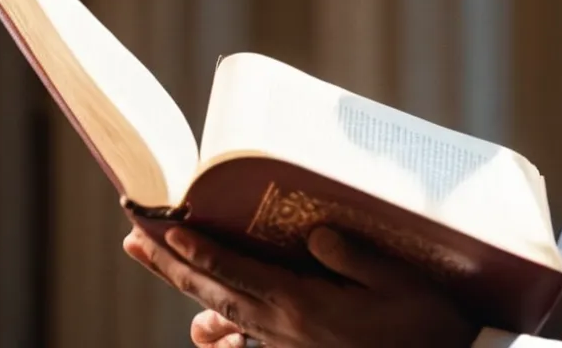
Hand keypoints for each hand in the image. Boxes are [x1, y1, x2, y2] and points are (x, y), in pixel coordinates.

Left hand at [122, 224, 480, 347]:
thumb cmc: (426, 326)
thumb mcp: (398, 282)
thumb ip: (352, 256)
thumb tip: (312, 234)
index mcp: (303, 304)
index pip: (235, 271)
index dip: (196, 249)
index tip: (162, 226)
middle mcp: (283, 328)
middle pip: (212, 292)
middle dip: (170, 264)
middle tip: (134, 236)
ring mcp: (286, 347)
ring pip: (223, 316)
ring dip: (189, 289)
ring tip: (162, 265)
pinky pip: (247, 343)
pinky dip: (221, 329)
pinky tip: (209, 323)